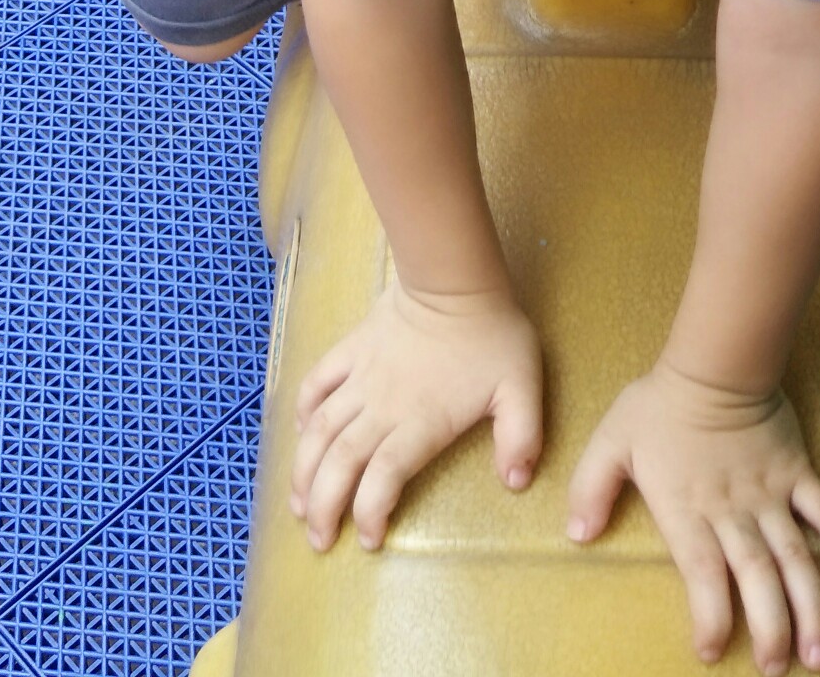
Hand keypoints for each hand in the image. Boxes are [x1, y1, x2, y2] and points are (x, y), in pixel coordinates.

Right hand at [290, 279, 542, 551]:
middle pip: (340, 463)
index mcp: (419, 423)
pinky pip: (317, 382)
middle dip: (323, 506)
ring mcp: (361, 377)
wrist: (454, 278)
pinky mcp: (351, 350)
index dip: (369, 513)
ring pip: (320, 430)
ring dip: (303, 469)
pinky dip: (303, 409)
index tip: (369, 541)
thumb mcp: (521, 388)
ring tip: (297, 504)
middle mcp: (381, 407)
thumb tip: (516, 482)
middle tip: (317, 540)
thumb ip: (522, 437)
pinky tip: (301, 432)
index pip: (382, 479)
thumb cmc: (492, 335)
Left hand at [567, 362, 819, 673]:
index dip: (710, 614)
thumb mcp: (612, 442)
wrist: (714, 362)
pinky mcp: (797, 474)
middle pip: (757, 576)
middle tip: (778, 669)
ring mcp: (770, 494)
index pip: (702, 572)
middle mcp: (733, 511)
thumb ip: (591, 488)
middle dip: (771, 627)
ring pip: (795, 556)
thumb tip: (577, 534)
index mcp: (688, 510)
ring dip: (810, 605)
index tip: (711, 649)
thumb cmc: (659, 405)